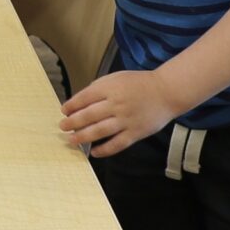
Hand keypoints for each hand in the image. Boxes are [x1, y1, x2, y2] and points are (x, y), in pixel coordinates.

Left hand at [61, 70, 179, 158]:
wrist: (167, 92)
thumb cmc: (139, 84)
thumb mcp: (117, 78)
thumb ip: (99, 88)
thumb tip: (80, 101)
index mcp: (110, 88)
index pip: (85, 98)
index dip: (72, 105)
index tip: (64, 111)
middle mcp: (117, 104)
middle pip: (89, 116)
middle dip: (72, 122)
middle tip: (62, 126)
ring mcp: (126, 120)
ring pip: (99, 131)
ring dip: (83, 137)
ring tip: (72, 140)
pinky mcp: (135, 133)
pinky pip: (117, 144)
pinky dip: (104, 150)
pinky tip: (94, 152)